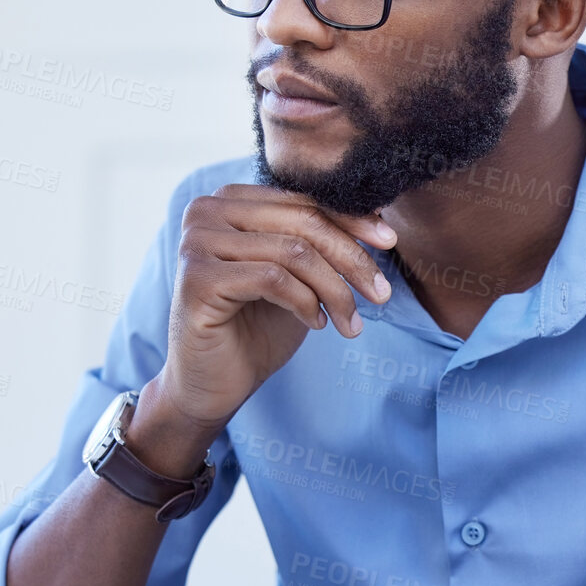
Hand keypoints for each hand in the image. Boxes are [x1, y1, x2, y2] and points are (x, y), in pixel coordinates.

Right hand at [154, 183, 395, 436]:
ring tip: (351, 322)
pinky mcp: (197, 279)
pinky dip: (306, 303)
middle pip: (302, 222)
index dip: (351, 220)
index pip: (303, 199)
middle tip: (382, 294)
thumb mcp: (297, 277)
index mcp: (229, 200)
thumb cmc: (255, 328)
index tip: (389, 243)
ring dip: (334, 290)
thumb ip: (319, 242)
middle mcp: (206, 211)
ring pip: (294, 252)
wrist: (211, 385)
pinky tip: (317, 324)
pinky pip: (273, 280)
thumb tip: (375, 211)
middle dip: (351, 258)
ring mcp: (197, 242)